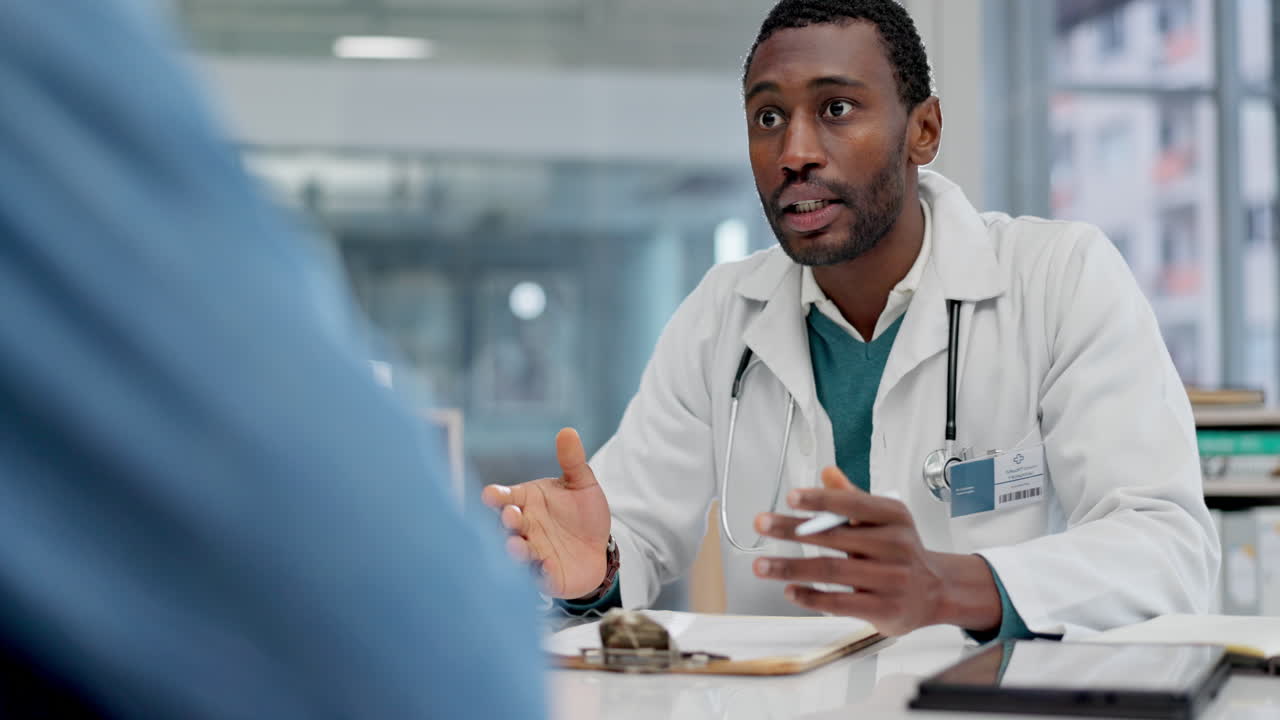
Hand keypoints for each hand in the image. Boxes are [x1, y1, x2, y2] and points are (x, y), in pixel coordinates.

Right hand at [481, 428, 611, 598]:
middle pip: (507, 525)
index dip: (496, 496)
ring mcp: (533, 553)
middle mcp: (524, 528)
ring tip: (516, 545)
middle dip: (507, 521)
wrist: (599, 546)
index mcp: (526, 502)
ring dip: (514, 550)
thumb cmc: (582, 513)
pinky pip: (539, 577)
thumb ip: (573, 461)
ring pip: (517, 553)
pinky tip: (545, 567)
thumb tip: (568, 432)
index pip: (504, 497)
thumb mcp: (582, 483)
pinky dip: (539, 574)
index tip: (490, 494)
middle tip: (510, 516)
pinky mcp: (546, 577)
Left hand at [752, 467, 1000, 636]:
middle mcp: (895, 546)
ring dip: (791, 568)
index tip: (791, 496)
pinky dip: (811, 597)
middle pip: (835, 537)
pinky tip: (790, 590)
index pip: (854, 504)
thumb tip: (827, 472)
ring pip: (832, 571)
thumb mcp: (885, 519)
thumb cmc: (901, 551)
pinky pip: (840, 603)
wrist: (937, 591)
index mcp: (894, 517)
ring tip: (762, 565)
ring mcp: (891, 580)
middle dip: (792, 530)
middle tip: (762, 524)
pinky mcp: (884, 609)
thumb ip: (852, 498)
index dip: (821, 500)